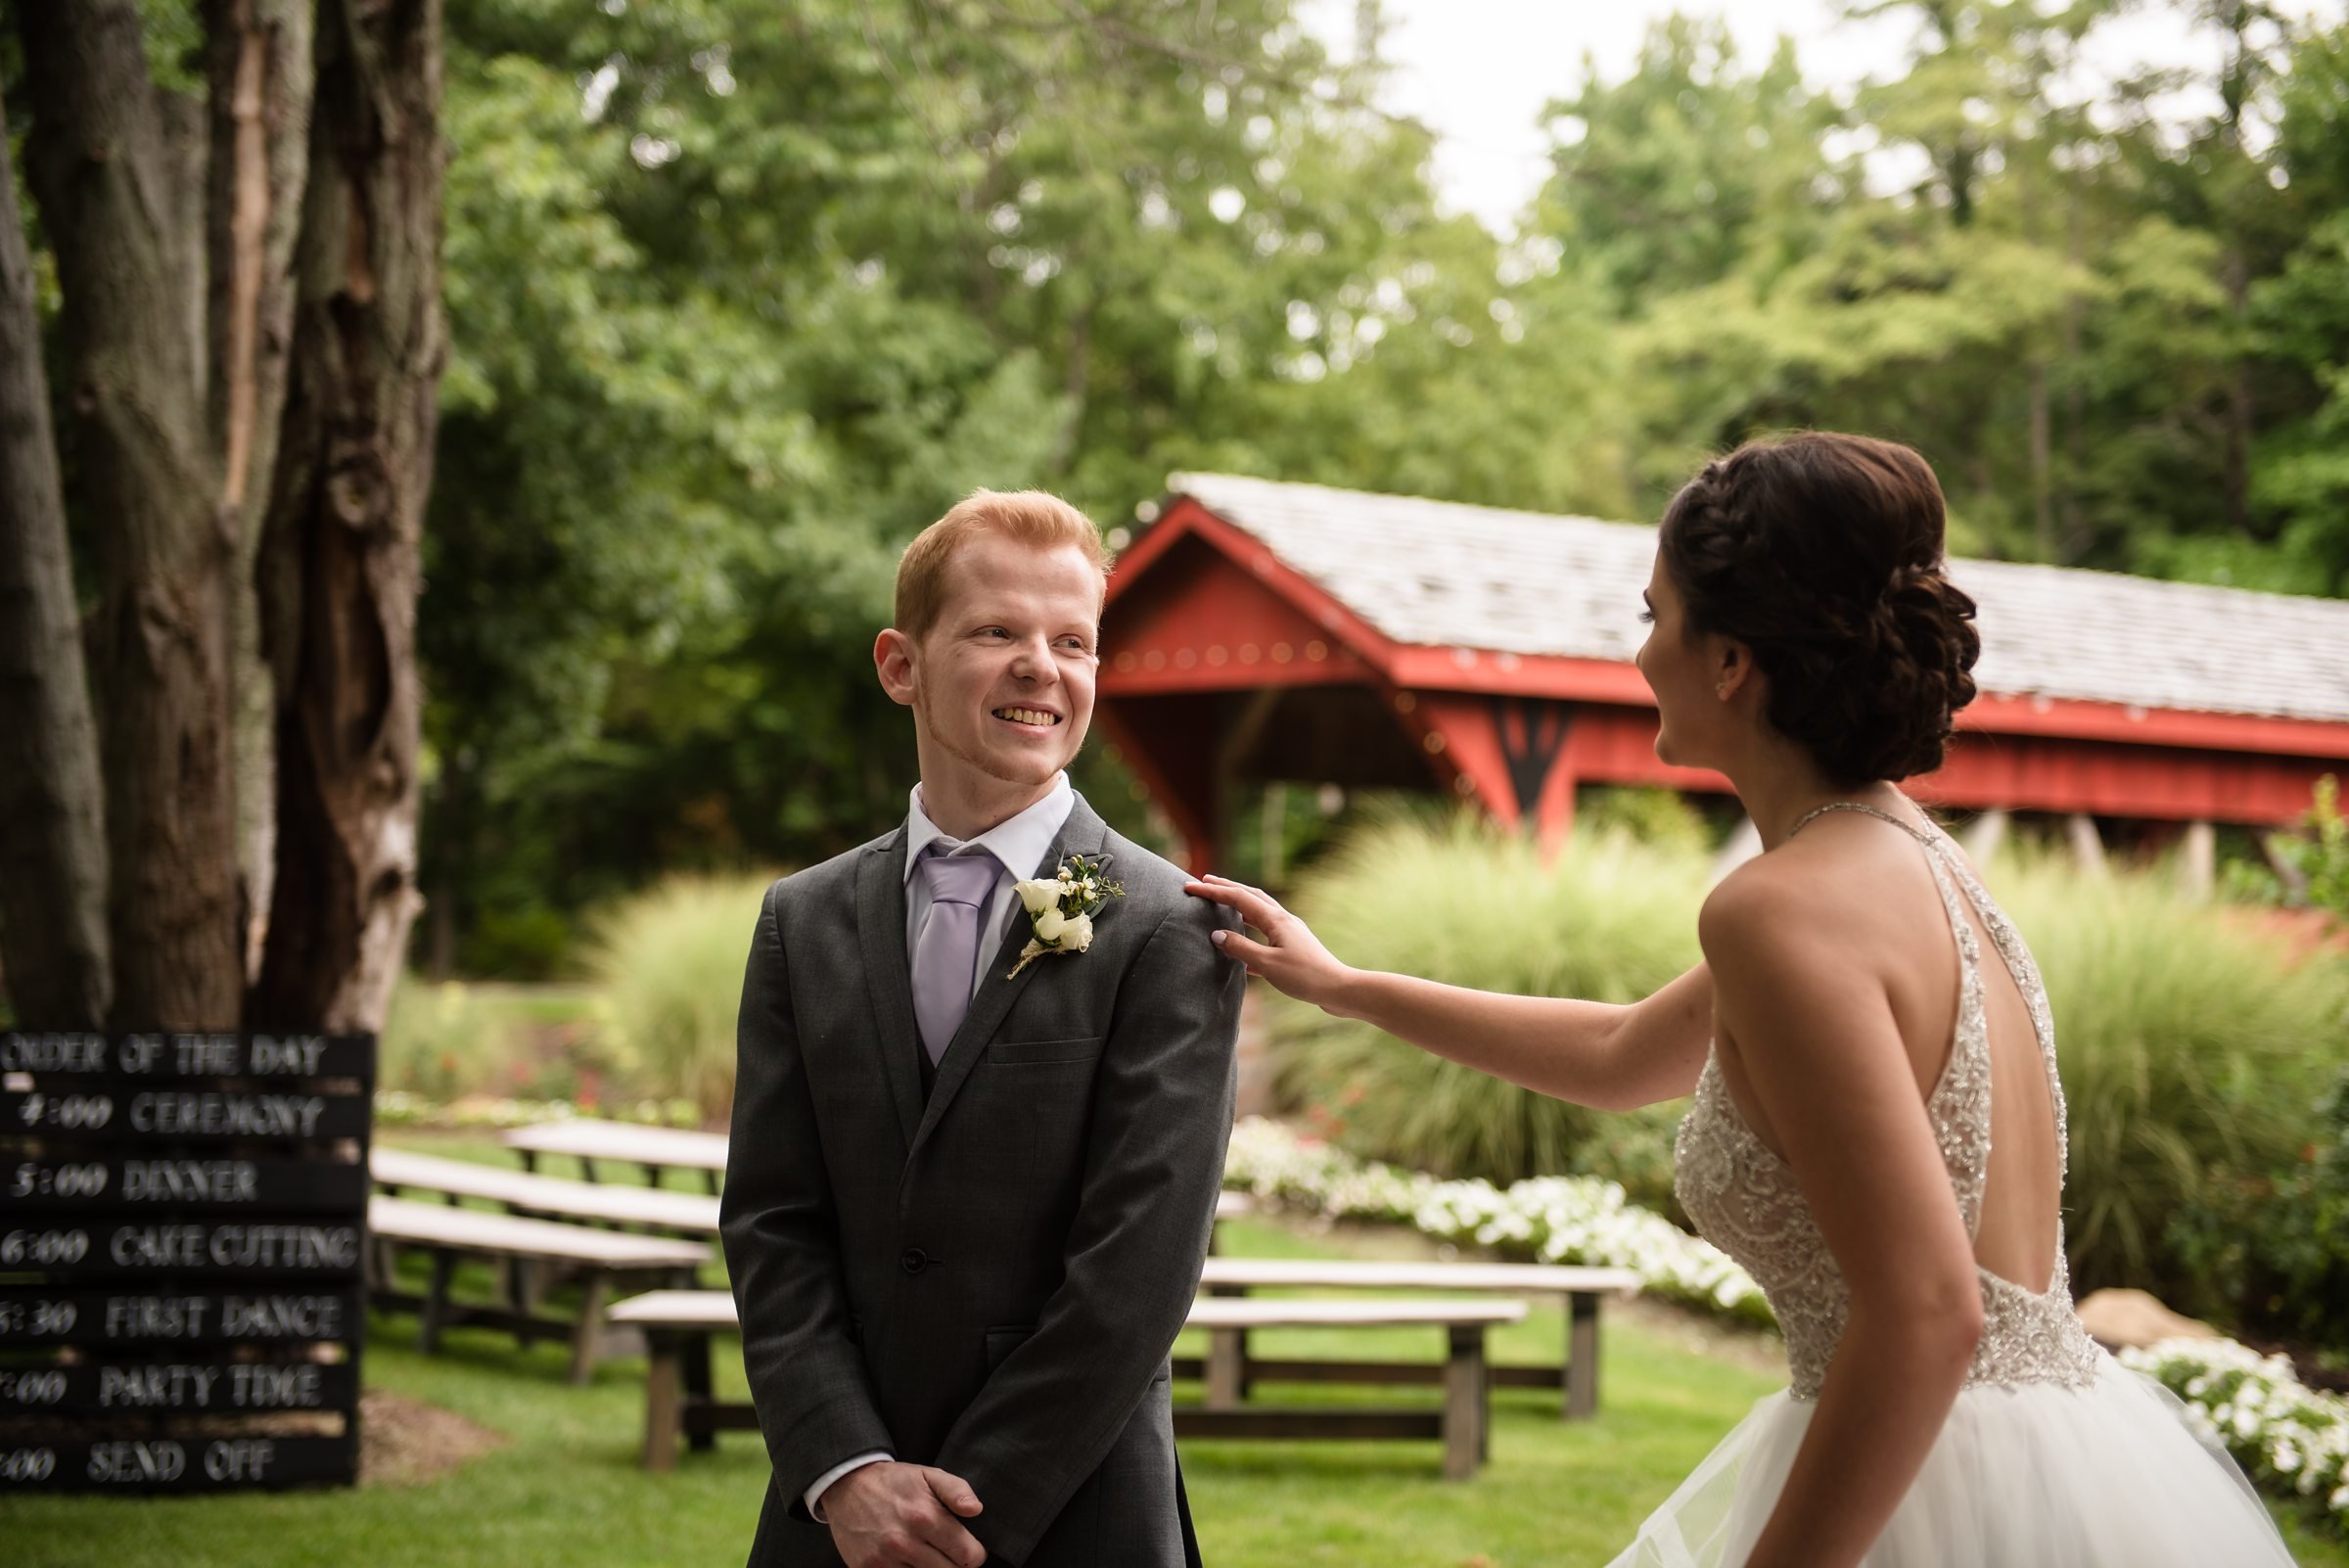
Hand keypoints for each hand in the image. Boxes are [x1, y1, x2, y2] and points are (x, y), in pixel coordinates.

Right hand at [821, 1461, 985, 1567]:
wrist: (847, 1486)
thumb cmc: (893, 1482)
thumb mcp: (928, 1474)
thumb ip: (957, 1490)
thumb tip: (976, 1510)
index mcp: (925, 1516)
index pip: (967, 1555)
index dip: (974, 1554)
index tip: (969, 1548)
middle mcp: (905, 1541)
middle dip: (955, 1565)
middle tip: (949, 1553)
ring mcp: (884, 1560)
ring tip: (928, 1555)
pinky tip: (909, 1561)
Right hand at [1184, 874, 1354, 1010]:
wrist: (1338, 989)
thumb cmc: (1305, 977)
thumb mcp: (1268, 964)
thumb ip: (1240, 948)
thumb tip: (1216, 934)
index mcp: (1276, 920)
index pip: (1238, 898)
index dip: (1213, 892)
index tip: (1191, 886)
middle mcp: (1283, 920)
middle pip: (1251, 896)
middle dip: (1227, 888)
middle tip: (1205, 882)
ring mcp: (1289, 933)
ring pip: (1259, 913)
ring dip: (1238, 906)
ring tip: (1221, 906)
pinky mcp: (1293, 947)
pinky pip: (1265, 933)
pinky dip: (1249, 932)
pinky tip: (1241, 948)